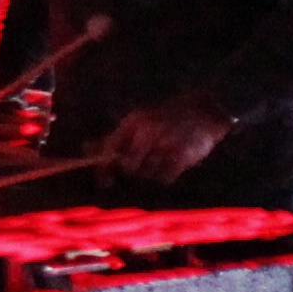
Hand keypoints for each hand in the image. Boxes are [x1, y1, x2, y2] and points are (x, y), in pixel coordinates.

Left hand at [103, 100, 227, 185]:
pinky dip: (167, 176)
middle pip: (129, 166)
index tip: (103, 182)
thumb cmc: (166, 117)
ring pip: (147, 173)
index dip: (103, 168)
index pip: (110, 148)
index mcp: (134, 121)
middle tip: (144, 163)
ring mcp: (166, 143)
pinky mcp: (183, 154)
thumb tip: (86, 148)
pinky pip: (165, 178)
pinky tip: (173, 164)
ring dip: (152, 171)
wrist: (206, 109)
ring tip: (162, 158)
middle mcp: (148, 131)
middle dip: (133, 169)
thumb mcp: (139, 120)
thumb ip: (114, 136)